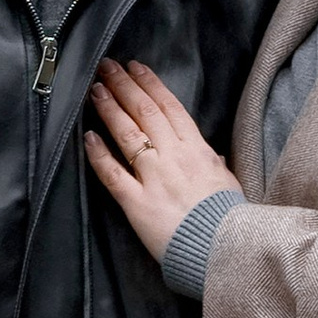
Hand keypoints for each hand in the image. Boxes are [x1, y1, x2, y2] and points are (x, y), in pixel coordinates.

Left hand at [84, 58, 241, 263]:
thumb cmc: (230, 219)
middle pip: (145, 113)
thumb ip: (216, 166)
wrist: (225, 250)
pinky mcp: (138, 204)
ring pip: (128, 135)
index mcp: (198, 150)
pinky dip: (99, 154)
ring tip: (95, 90)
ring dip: (110, 109)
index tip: (136, 67)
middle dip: (124, 86)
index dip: (150, 84)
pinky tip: (88, 136)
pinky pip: (114, 175)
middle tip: (107, 67)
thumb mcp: (229, 183)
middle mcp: (175, 158)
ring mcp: (155, 179)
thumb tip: (212, 156)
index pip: (170, 108)